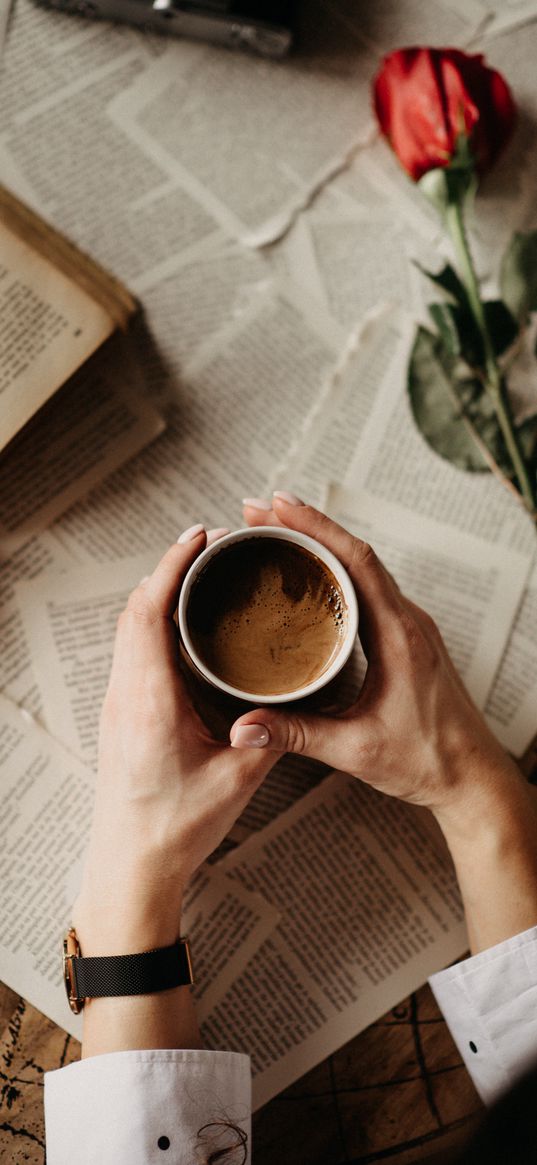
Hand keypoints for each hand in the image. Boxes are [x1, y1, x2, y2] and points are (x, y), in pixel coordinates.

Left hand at [73, 525, 280, 956]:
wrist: (131, 865)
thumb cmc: (175, 828)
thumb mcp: (236, 781)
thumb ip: (267, 737)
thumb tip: (292, 702)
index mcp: (150, 700)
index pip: (150, 612)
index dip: (173, 566)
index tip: (200, 537)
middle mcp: (127, 693)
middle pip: (136, 609)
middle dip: (170, 569)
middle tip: (211, 546)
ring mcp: (119, 702)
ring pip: (130, 628)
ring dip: (159, 594)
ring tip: (201, 576)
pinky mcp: (122, 714)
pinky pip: (132, 650)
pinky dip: (154, 622)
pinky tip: (184, 626)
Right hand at [235, 495, 536, 954]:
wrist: (473, 779)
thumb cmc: (428, 762)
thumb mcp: (356, 750)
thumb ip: (297, 736)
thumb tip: (241, 728)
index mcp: (400, 635)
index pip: (357, 562)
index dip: (316, 527)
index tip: (278, 505)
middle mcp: (408, 621)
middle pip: (354, 554)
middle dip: (304, 527)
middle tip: (256, 511)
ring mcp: (409, 627)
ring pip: (362, 568)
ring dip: (319, 546)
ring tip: (272, 533)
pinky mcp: (406, 639)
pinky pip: (368, 589)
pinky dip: (334, 571)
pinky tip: (307, 577)